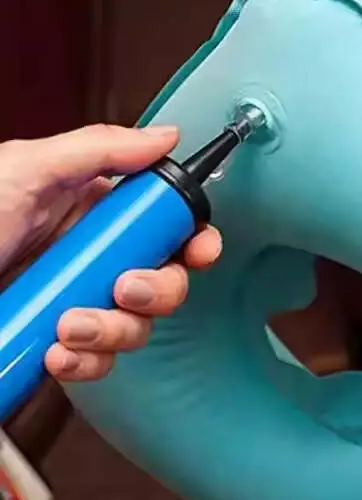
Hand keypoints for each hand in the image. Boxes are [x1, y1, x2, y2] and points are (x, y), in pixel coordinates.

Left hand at [0, 124, 222, 381]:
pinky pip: (99, 360)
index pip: (167, 225)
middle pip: (166, 280)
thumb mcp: (24, 171)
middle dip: (156, 290)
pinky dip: (85, 363)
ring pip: (137, 326)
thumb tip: (166, 136)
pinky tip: (57, 355)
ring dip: (113, 332)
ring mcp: (81, 301)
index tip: (199, 250)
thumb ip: (98, 149)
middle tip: (125, 289)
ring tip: (71, 327)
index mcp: (95, 211)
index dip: (194, 239)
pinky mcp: (60, 341)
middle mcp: (96, 257)